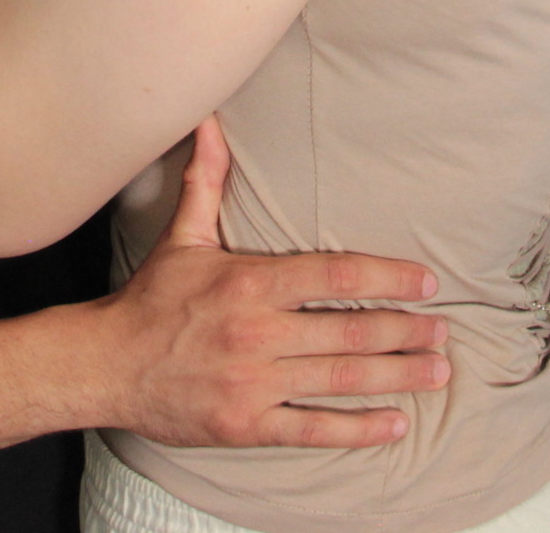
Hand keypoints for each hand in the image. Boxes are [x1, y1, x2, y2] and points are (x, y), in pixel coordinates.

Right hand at [91, 120, 449, 448]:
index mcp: (250, 282)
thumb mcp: (183, 235)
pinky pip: (312, 428)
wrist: (104, 365)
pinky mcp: (245, 424)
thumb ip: (207, 180)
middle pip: (349, 330)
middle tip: (445, 332)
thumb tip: (208, 120)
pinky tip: (395, 424)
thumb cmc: (151, 300)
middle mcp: (257, 332)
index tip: (425, 282)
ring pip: (341, 379)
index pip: (336, 274)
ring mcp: (253, 382)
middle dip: (406, 331)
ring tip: (437, 373)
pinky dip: (359, 429)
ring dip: (397, 376)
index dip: (388, 277)